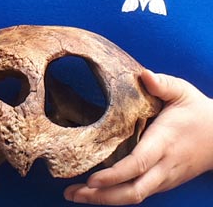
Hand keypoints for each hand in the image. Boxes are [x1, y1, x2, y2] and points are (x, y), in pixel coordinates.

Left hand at [64, 70, 212, 203]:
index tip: (91, 178)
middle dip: (102, 195)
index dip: (114, 175)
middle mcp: (163, 166)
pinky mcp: (161, 182)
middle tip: (72, 192)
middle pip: (133, 191)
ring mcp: (163, 178)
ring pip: (134, 196)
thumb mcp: (182, 92)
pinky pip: (137, 193)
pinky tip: (93, 192)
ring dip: (104, 199)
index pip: (138, 164)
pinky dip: (114, 195)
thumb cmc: (197, 111)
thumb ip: (162, 84)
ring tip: (74, 194)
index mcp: (164, 143)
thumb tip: (144, 74)